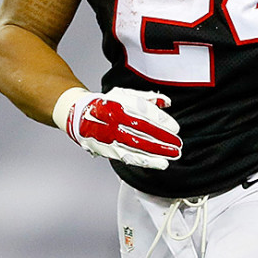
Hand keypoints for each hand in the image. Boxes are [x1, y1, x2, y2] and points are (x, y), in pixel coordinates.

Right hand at [52, 87, 181, 169]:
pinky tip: (159, 163)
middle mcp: (114, 119)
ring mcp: (109, 135)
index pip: (145, 112)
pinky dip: (146, 161)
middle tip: (177, 144)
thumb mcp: (126, 95)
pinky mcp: (107, 149)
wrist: (79, 115)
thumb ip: (148, 98)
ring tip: (173, 155)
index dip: (162, 121)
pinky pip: (129, 157)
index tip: (175, 128)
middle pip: (143, 130)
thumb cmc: (107, 104)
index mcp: (119, 102)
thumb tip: (167, 102)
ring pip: (137, 146)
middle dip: (163, 139)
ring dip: (157, 152)